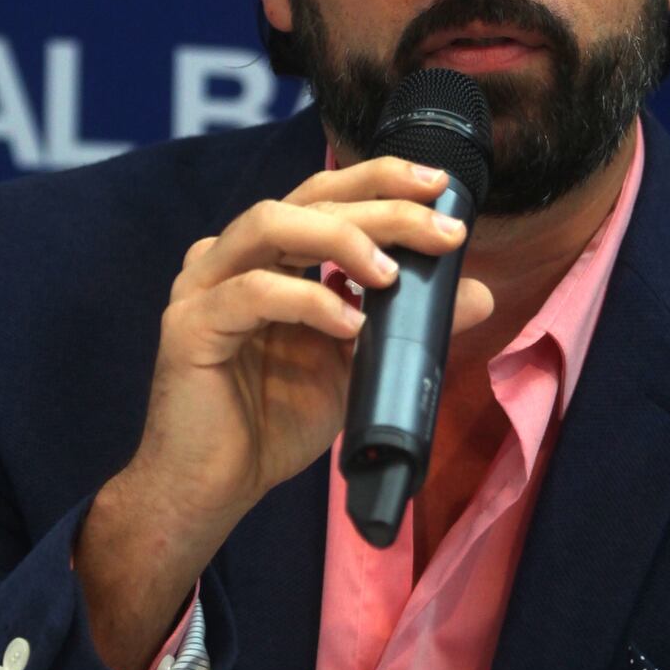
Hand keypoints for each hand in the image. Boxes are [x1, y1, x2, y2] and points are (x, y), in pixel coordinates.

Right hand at [76, 156, 493, 669]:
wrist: (213, 489)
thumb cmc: (274, 423)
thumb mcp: (358, 366)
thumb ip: (407, 325)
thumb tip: (480, 294)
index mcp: (267, 257)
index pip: (325, 195)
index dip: (380, 180)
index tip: (441, 187)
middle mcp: (230, 257)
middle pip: (305, 199)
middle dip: (380, 207)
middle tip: (441, 230)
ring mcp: (203, 286)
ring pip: (270, 225)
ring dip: (339, 238)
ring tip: (391, 272)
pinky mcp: (190, 327)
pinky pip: (251, 294)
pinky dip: (306, 300)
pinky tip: (348, 324)